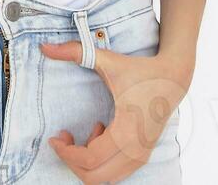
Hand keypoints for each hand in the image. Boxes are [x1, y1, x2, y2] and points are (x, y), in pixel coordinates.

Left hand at [39, 41, 190, 183]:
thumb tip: (44, 46)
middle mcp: (135, 150)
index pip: (89, 159)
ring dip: (88, 161)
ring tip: (89, 133)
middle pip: (93, 176)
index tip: (55, 138)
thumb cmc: (140, 71)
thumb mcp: (107, 60)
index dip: (66, 153)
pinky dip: (102, 161)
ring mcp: (140, 156)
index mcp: (125, 131)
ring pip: (105, 178)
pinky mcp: (142, 156)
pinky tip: (102, 135)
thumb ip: (74, 52)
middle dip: (72, 160)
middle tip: (64, 139)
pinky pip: (115, 172)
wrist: (173, 78)